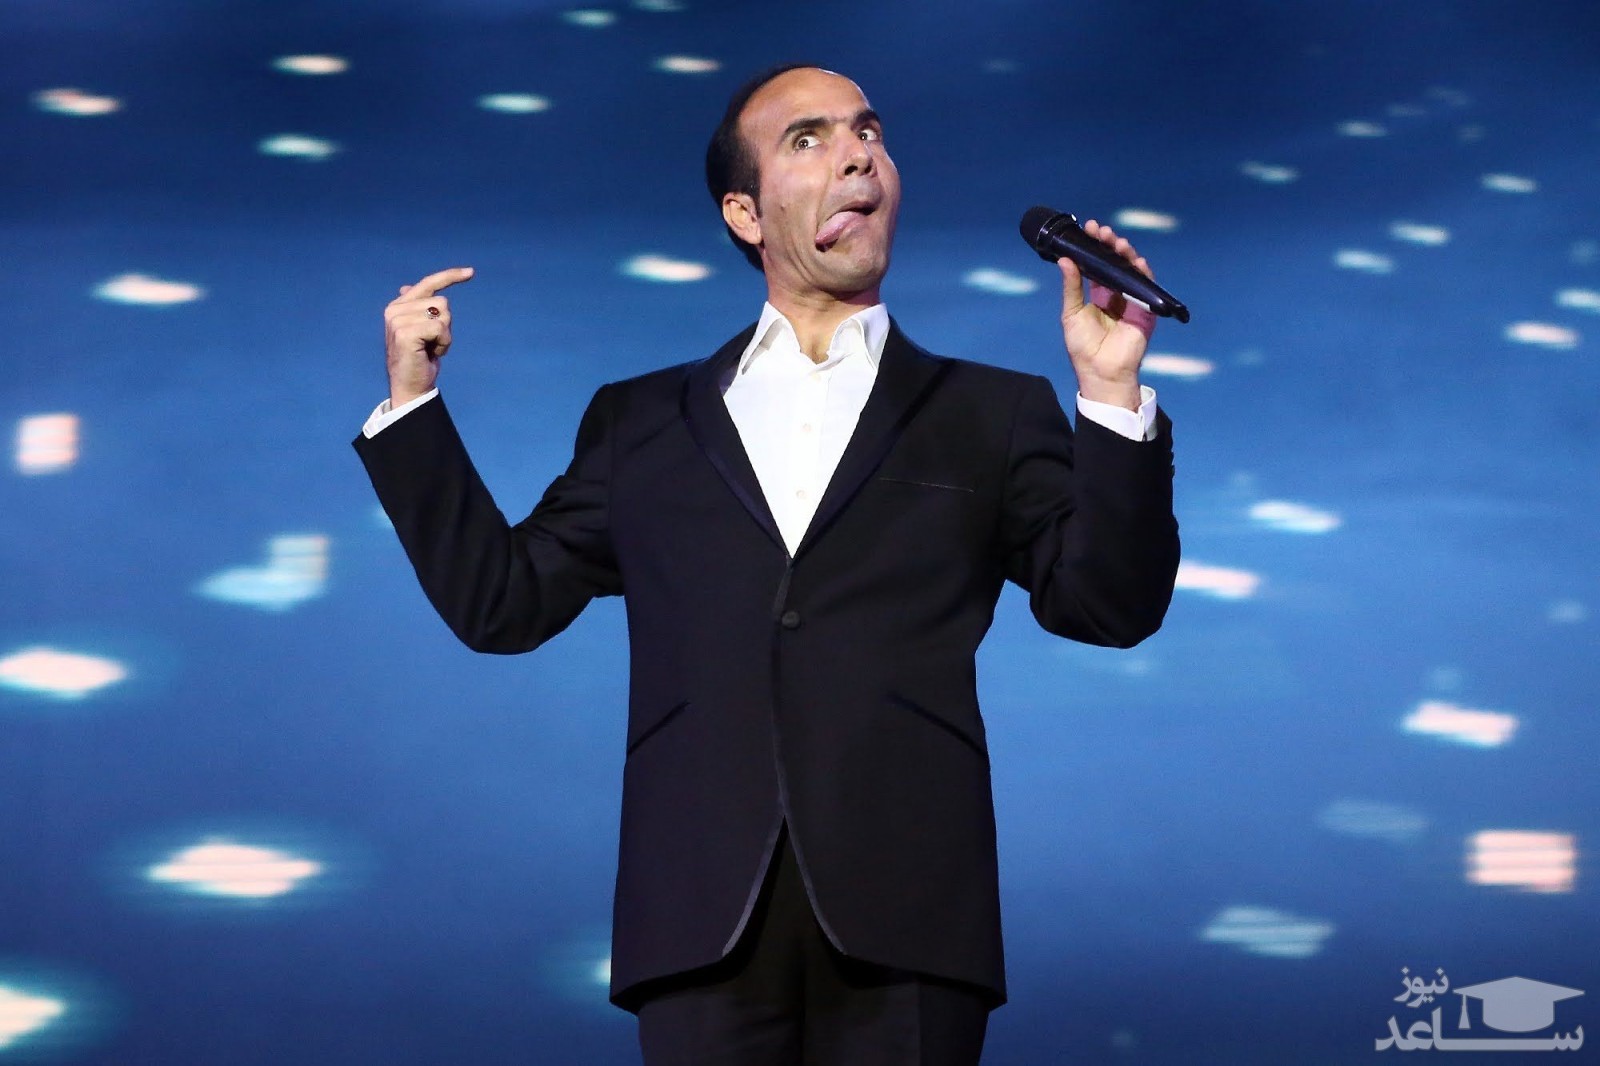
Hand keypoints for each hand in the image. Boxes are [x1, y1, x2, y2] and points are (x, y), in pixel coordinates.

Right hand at [385, 266, 474, 406]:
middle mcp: (395, 310)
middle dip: (446, 324)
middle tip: (432, 343)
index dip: (450, 276)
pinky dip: (443, 343)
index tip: (471, 272)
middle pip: (442, 301)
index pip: (428, 283)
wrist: (410, 386)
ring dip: (445, 335)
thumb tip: (406, 286)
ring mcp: (397, 320)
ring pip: (443, 314)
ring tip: (430, 348)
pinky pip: (440, 328)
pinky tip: (431, 353)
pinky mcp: (404, 333)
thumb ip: (416, 308)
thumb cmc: (418, 359)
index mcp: (398, 306)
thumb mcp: (419, 330)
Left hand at [1058, 220, 1156, 409]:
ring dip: (1126, 254)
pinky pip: (1147, 286)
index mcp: (1097, 295)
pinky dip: (1143, 272)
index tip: (1089, 229)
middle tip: (1102, 231)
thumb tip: (1064, 260)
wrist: (1101, 371)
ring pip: (1132, 271)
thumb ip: (1071, 287)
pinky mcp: (1145, 309)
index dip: (1095, 247)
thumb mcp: (1071, 313)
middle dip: (1110, 245)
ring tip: (1117, 242)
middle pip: (1115, 263)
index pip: (1097, 265)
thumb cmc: (1082, 346)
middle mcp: (1116, 294)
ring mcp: (1132, 300)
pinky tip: (1136, 261)